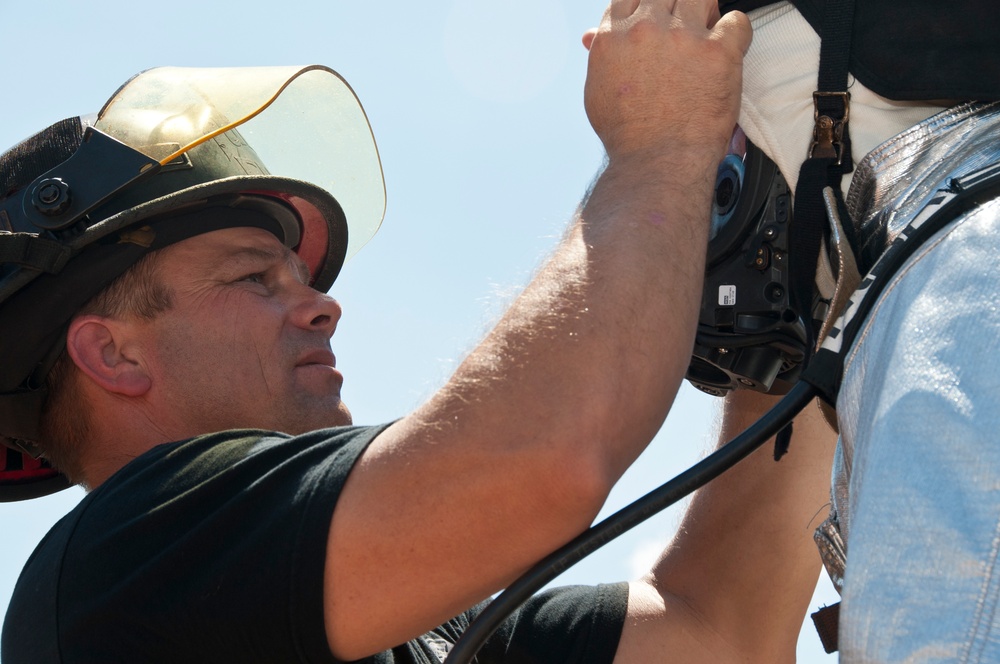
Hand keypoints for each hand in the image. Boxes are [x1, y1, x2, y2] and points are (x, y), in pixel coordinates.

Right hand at [583, 0, 750, 165]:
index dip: (647, 6)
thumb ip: (602, 55)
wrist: (656, 163)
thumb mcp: (598, 91)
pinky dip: (735, 31)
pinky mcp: (718, 53)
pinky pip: (736, 22)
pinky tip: (727, 49)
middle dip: (676, 6)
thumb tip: (593, 37)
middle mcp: (646, 29)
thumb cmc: (628, 135)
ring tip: (706, 36)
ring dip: (705, 13)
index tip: (657, 19)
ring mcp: (683, 38)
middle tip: (684, 26)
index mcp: (614, 35)